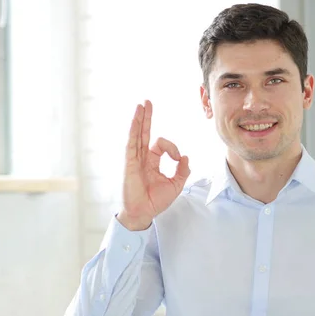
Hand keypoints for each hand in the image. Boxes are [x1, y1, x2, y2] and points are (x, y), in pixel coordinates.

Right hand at [118, 100, 190, 230]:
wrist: (143, 213)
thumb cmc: (156, 201)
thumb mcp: (176, 185)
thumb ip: (183, 170)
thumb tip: (185, 156)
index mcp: (152, 161)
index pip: (162, 145)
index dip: (172, 148)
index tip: (178, 158)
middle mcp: (142, 158)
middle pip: (144, 132)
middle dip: (146, 117)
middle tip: (147, 102)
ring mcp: (134, 159)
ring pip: (137, 134)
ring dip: (139, 119)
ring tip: (141, 104)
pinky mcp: (129, 163)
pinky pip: (131, 143)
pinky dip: (134, 130)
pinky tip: (136, 119)